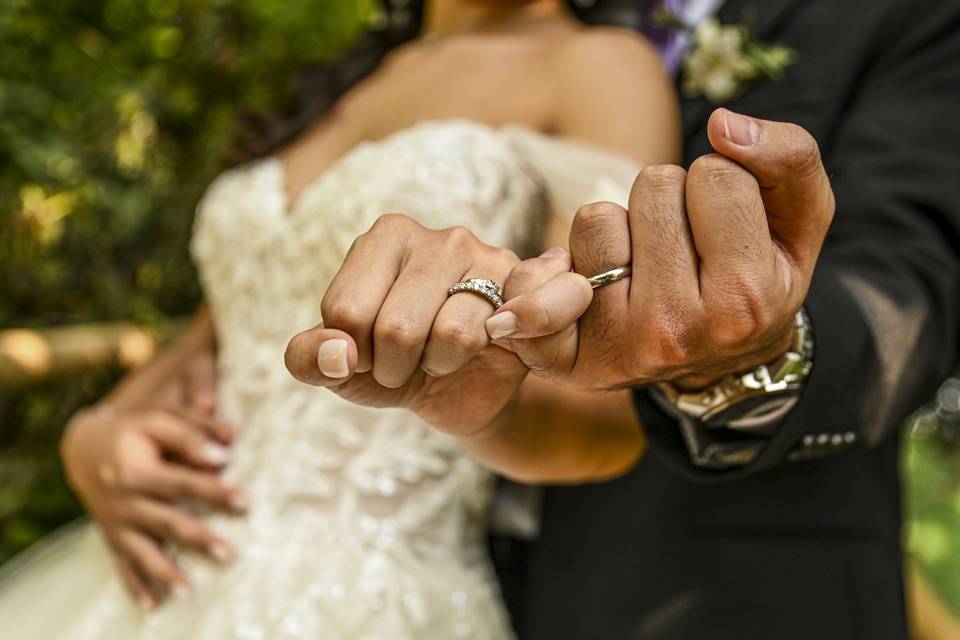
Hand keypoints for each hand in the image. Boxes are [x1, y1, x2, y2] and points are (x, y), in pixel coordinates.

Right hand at [61, 405, 246, 609]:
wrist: (83, 447)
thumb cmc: (134, 430)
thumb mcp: (158, 419)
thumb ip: (193, 430)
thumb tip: (227, 449)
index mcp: (135, 469)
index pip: (181, 483)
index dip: (213, 491)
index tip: (245, 499)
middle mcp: (123, 500)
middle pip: (166, 521)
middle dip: (198, 538)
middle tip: (230, 553)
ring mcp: (116, 523)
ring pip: (143, 551)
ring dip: (165, 573)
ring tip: (188, 593)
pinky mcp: (112, 537)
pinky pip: (123, 565)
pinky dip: (135, 586)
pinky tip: (152, 605)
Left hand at [284, 214, 526, 434]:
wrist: (458, 391)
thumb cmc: (390, 365)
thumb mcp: (336, 367)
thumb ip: (308, 358)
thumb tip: (335, 355)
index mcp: (384, 238)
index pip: (346, 309)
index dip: (352, 353)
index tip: (365, 352)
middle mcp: (435, 236)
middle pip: (394, 327)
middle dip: (392, 366)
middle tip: (402, 362)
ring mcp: (482, 257)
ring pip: (443, 333)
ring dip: (430, 366)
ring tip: (434, 355)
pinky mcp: (515, 288)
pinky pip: (475, 337)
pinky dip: (460, 362)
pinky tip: (468, 350)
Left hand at [489, 109, 834, 389]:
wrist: (720, 364)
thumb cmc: (757, 277)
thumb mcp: (800, 223)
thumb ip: (789, 160)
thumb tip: (722, 123)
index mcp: (742, 301)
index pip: (714, 176)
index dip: (721, 187)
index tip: (727, 227)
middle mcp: (674, 331)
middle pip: (653, 187)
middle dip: (671, 203)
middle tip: (685, 249)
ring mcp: (614, 344)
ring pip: (597, 217)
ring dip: (620, 229)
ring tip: (644, 268)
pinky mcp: (566, 357)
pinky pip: (530, 282)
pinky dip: (536, 275)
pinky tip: (562, 281)